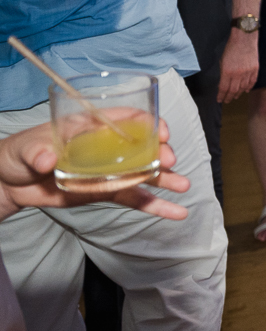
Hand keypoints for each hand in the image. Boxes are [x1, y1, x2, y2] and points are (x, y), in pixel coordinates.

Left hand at [0, 112, 189, 221]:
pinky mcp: (105, 191)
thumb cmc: (18, 154)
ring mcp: (109, 170)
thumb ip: (37, 152)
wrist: (9, 183)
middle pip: (142, 146)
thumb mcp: (26, 148)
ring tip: (184, 186)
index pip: (128, 118)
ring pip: (144, 172)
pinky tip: (175, 212)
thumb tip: (48, 159)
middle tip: (169, 162)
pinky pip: (134, 198)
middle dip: (161, 152)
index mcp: (92, 126)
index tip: (161, 132)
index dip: (148, 122)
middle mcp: (107, 147)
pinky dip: (155, 205)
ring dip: (165, 179)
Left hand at [218, 30, 258, 102]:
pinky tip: (245, 90)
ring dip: (238, 94)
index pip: (224, 88)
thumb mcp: (222, 61)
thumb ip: (223, 74)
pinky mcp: (255, 69)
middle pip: (233, 91)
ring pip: (243, 88)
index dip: (221, 96)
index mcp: (227, 71)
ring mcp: (248, 72)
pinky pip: (252, 82)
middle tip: (227, 100)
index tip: (219, 99)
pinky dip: (249, 87)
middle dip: (229, 97)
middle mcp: (238, 74)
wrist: (244, 38)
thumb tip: (223, 83)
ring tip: (235, 97)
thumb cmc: (231, 48)